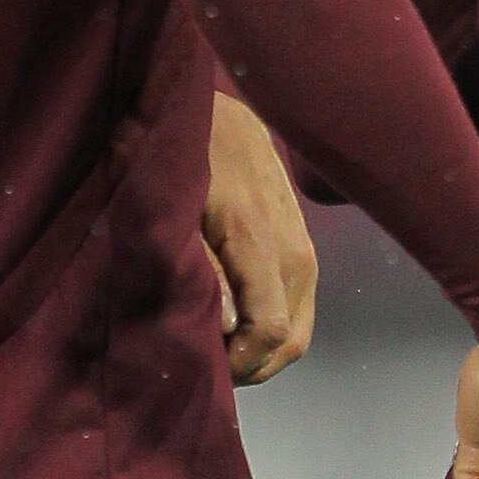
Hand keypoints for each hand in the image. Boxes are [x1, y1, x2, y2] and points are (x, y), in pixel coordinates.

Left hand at [203, 93, 317, 385]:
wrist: (217, 111)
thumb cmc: (184, 156)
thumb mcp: (175, 210)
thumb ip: (201, 270)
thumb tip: (228, 329)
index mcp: (261, 242)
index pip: (271, 331)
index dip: (237, 364)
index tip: (197, 362)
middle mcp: (296, 253)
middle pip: (291, 342)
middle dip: (248, 367)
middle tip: (202, 364)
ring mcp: (304, 252)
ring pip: (297, 331)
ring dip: (258, 351)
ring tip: (213, 344)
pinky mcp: (301, 249)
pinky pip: (294, 309)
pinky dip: (267, 329)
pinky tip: (230, 323)